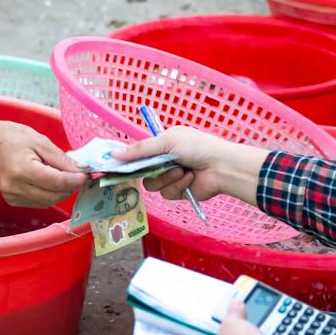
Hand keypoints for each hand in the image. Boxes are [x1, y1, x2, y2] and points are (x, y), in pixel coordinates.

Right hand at [0, 123, 86, 207]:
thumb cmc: (10, 137)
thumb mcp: (38, 139)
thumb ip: (60, 157)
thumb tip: (79, 170)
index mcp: (22, 170)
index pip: (56, 182)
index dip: (74, 180)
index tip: (86, 174)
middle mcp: (16, 187)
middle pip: (53, 195)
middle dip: (71, 187)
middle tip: (80, 176)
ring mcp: (12, 196)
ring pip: (48, 201)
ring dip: (61, 192)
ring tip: (67, 178)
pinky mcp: (12, 200)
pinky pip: (38, 202)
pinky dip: (50, 194)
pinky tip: (52, 182)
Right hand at [116, 127, 268, 205]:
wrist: (221, 166)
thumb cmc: (197, 146)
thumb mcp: (167, 141)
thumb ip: (140, 149)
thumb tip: (114, 154)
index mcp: (161, 145)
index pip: (137, 153)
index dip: (127, 160)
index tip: (115, 165)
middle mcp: (163, 161)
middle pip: (140, 172)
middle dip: (149, 169)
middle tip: (155, 166)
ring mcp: (170, 177)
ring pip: (152, 184)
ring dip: (167, 177)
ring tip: (182, 170)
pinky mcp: (177, 192)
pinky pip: (166, 193)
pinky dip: (178, 185)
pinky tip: (189, 178)